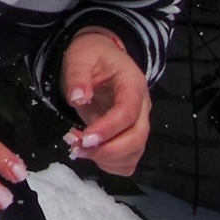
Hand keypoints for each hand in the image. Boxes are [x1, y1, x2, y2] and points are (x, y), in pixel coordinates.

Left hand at [62, 27, 152, 175]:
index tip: (86, 138)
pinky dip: (109, 164)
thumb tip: (78, 98)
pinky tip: (90, 151)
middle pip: (137, 138)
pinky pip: (127, 160)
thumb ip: (77, 76)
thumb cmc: (92, 55)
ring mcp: (138, 124)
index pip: (128, 112)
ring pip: (134, 154)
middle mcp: (142, 107)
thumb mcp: (79, 57)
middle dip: (108, 150)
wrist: (100, 57)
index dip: (109, 128)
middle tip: (78, 148)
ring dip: (106, 159)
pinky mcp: (130, 136)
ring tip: (79, 147)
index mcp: (132, 84)